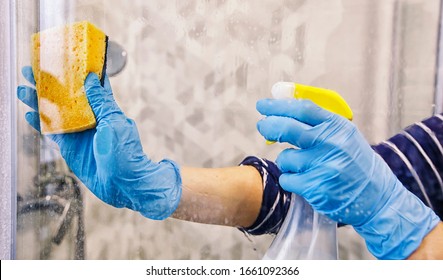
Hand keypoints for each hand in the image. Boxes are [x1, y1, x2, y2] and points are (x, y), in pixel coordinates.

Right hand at [17, 66, 181, 219]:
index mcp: (104, 109)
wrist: (123, 184)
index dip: (76, 71)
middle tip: (31, 70)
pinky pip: (52, 131)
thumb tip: (92, 80)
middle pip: (66, 96)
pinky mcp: (69, 146)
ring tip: (23, 89)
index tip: (63, 58)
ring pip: (55, 112)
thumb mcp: (115, 124)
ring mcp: (78, 132)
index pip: (89, 85)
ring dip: (39, 101)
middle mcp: (89, 118)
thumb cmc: (126, 154)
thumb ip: (101, 103)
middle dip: (50, 84)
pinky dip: (40, 123)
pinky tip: (29, 113)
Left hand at [256, 98, 439, 258]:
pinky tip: (306, 181)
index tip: (263, 105)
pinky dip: (290, 180)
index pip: (302, 109)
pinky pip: (287, 179)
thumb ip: (317, 122)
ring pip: (285, 158)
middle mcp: (332, 144)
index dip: (278, 106)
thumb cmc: (354, 162)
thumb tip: (282, 109)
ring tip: (305, 167)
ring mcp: (324, 167)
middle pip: (288, 128)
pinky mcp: (316, 188)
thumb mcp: (343, 135)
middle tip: (262, 125)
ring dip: (287, 162)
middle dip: (269, 125)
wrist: (378, 197)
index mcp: (338, 126)